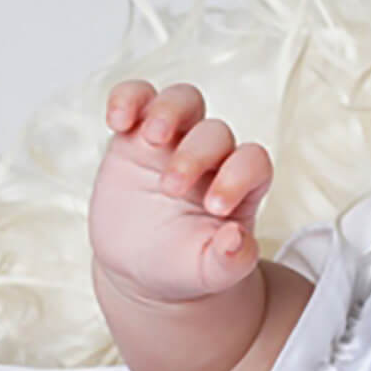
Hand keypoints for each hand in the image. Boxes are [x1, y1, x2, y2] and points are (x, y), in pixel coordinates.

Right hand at [88, 81, 272, 304]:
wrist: (146, 269)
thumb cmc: (187, 268)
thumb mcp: (211, 273)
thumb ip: (232, 261)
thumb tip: (238, 239)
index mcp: (240, 188)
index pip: (252, 162)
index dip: (238, 176)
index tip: (215, 209)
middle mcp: (212, 159)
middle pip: (215, 132)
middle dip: (196, 155)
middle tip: (171, 189)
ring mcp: (174, 143)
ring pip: (184, 100)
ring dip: (170, 110)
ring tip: (152, 138)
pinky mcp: (135, 138)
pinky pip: (137, 97)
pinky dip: (128, 98)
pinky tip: (117, 122)